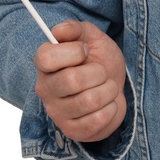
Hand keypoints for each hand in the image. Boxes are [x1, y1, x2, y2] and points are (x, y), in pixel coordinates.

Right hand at [35, 20, 126, 144]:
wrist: (115, 86)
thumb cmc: (99, 60)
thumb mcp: (91, 38)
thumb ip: (76, 29)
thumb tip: (58, 30)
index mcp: (44, 64)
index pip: (46, 57)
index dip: (73, 51)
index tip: (85, 50)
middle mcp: (45, 89)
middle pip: (72, 80)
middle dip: (98, 72)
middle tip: (101, 72)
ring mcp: (57, 112)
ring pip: (89, 101)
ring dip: (108, 90)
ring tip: (107, 88)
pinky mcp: (72, 130)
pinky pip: (98, 120)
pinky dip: (111, 108)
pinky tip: (107, 104)